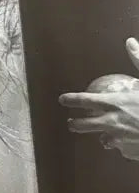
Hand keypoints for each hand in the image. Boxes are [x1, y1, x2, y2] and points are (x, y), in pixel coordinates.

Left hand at [59, 38, 138, 160]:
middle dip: (75, 124)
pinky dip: (123, 146)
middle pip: (84, 125)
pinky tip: (129, 142)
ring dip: (103, 137)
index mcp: (116, 103)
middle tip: (71, 122)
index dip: (71, 100)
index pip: (85, 101)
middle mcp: (113, 122)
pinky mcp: (129, 151)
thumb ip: (138, 61)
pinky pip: (121, 149)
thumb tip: (130, 42)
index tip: (62, 99)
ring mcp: (120, 138)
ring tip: (102, 136)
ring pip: (103, 140)